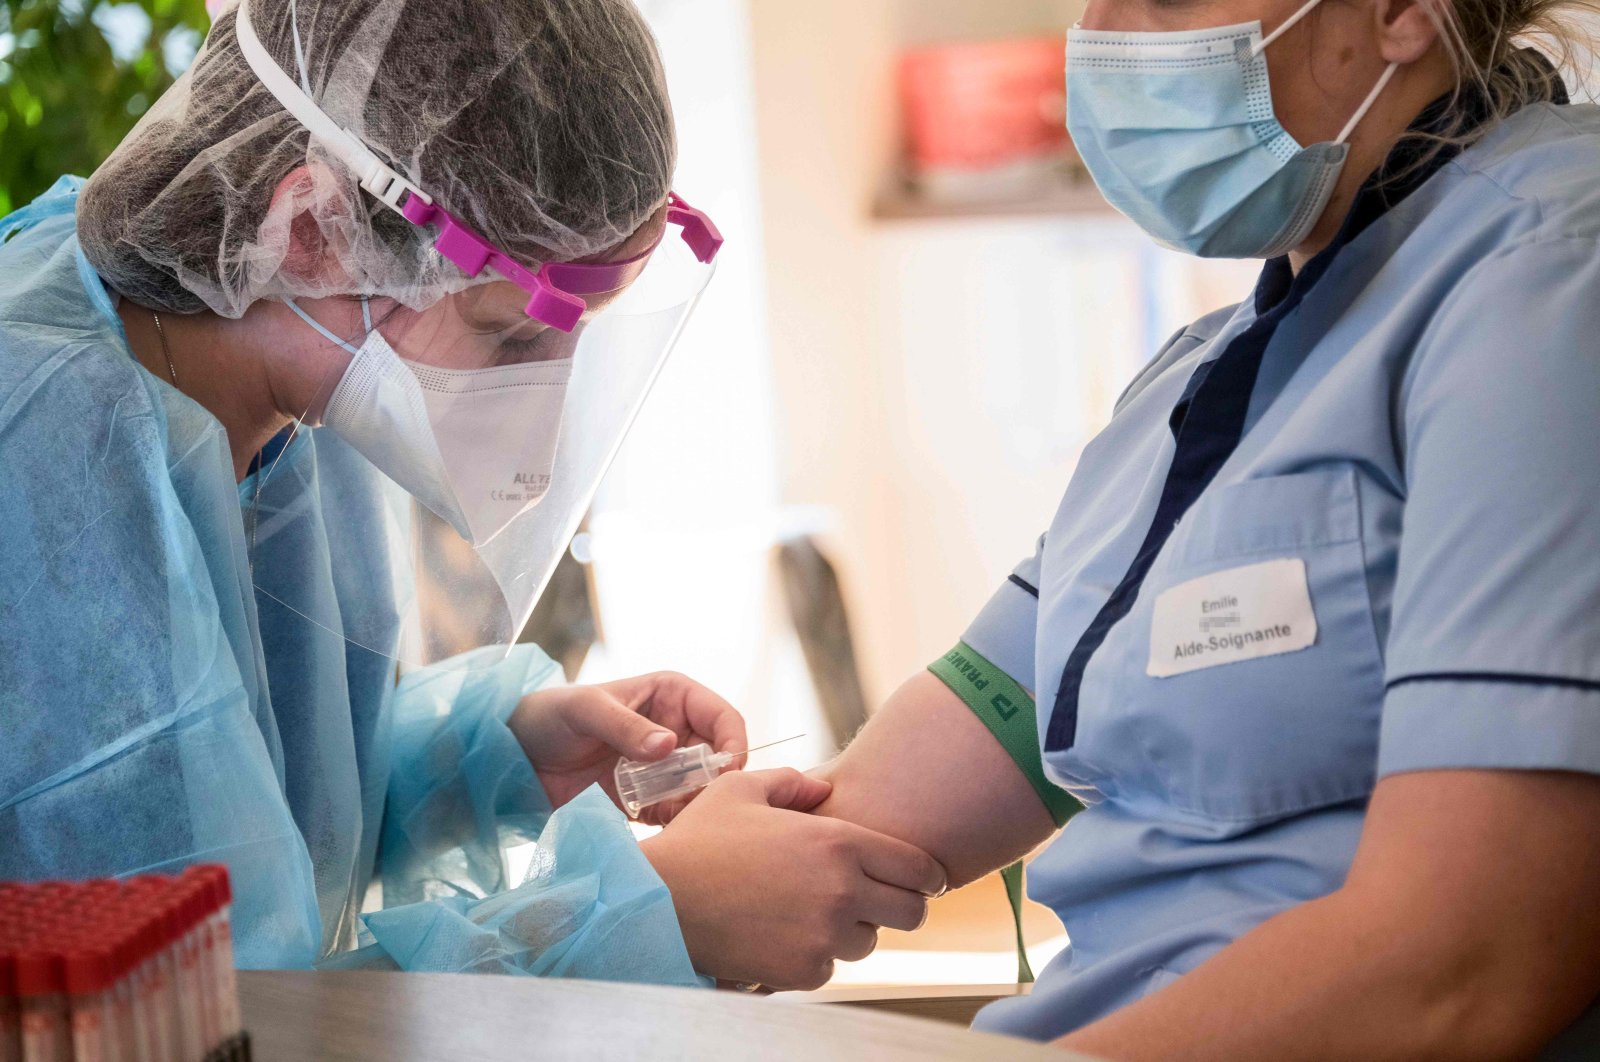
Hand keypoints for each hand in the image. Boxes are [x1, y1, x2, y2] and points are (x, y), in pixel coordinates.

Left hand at [509, 672, 746, 820]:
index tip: (727, 772)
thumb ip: (625, 726)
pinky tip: (661, 828)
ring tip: (673, 816)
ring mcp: (661, 768)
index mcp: (670, 695)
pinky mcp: (646, 799)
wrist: (512, 758)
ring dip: (696, 805)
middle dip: (716, 781)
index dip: (734, 741)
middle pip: (718, 758)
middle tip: (699, 803)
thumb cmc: (547, 717)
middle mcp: (674, 730)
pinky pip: (675, 812)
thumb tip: (669, 746)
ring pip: (701, 789)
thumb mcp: (585, 711)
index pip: (722, 716)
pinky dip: (676, 822)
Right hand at [641, 768, 946, 989]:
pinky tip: (783, 933)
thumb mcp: (743, 789)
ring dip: (853, 929)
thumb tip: (825, 789)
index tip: (925, 880)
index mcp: (837, 842)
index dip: (929, 875)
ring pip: (870, 941)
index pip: (920, 868)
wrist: (659, 901)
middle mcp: (841, 890)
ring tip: (812, 911)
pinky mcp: (803, 972)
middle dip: (901, 906)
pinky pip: (831, 967)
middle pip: (912, 913)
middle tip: (879, 900)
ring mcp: (824, 936)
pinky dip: (816, 955)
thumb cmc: (700, 839)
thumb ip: (794, 783)